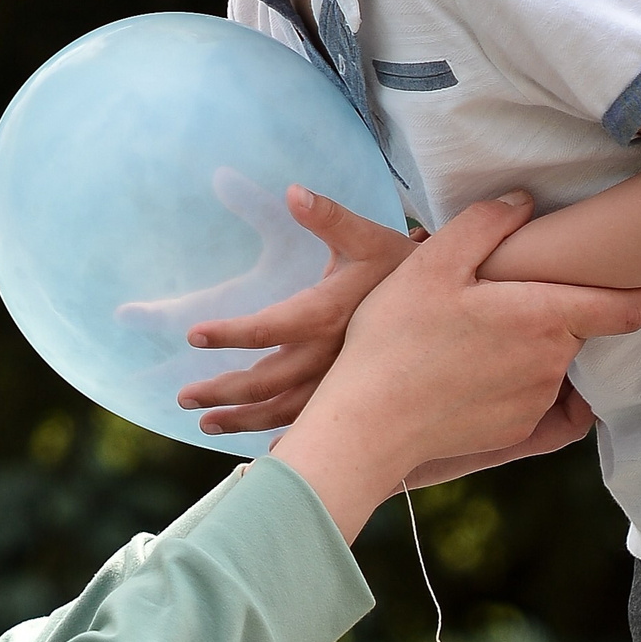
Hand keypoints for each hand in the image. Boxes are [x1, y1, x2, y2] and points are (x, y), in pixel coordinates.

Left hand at [174, 187, 418, 436]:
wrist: (456, 309)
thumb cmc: (402, 267)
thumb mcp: (367, 237)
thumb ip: (329, 217)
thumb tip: (293, 191)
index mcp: (326, 315)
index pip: (267, 328)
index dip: (228, 332)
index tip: (192, 335)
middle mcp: (330, 357)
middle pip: (265, 383)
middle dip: (222, 392)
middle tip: (184, 398)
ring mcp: (341, 383)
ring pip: (285, 413)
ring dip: (242, 421)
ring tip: (205, 424)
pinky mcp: (354, 397)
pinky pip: (313, 425)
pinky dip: (285, 439)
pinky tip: (265, 451)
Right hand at [269, 193, 640, 541]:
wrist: (368, 423)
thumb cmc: (395, 338)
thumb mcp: (431, 264)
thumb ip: (484, 225)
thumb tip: (524, 200)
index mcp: (542, 316)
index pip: (627, 304)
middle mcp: (552, 363)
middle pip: (578, 327)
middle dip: (564, 308)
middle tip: (518, 292)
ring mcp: (536, 401)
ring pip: (552, 361)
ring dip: (533, 344)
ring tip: (477, 332)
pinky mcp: (516, 431)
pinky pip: (532, 396)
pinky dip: (512, 377)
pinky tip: (469, 367)